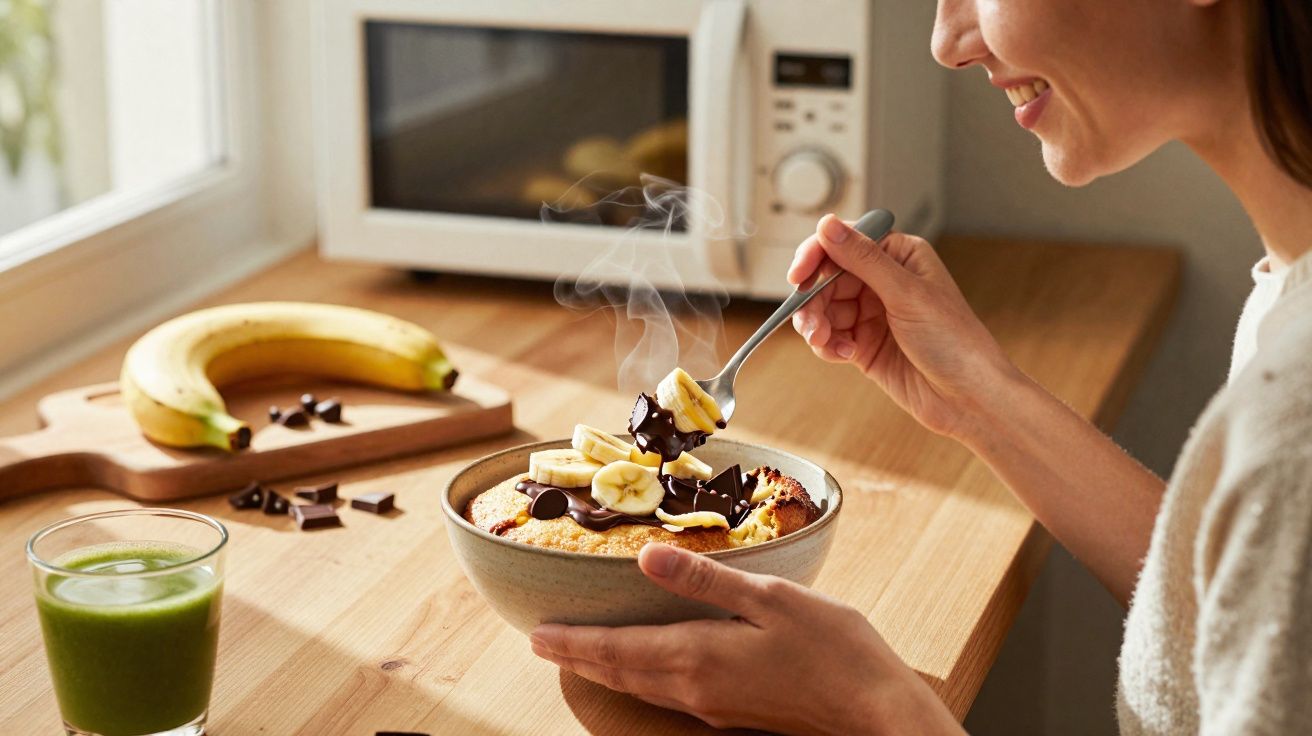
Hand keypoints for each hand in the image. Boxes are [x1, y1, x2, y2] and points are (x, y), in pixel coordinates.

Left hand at [530, 544, 961, 734]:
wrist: (874, 709)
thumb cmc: (832, 647)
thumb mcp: (770, 598)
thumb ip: (704, 580)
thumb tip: (646, 557)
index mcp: (698, 656)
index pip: (619, 649)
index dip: (574, 641)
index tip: (536, 634)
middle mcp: (696, 688)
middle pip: (621, 673)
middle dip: (580, 657)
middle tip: (542, 644)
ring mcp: (714, 706)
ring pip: (643, 688)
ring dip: (606, 670)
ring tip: (580, 655)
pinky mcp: (733, 712)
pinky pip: (669, 694)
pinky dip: (640, 678)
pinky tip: (645, 670)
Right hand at [788, 214, 1016, 439]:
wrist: (968, 398)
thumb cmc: (955, 342)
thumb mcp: (907, 294)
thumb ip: (863, 259)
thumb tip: (828, 225)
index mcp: (899, 256)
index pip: (845, 242)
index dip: (817, 255)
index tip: (798, 276)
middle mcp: (883, 281)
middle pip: (826, 278)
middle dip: (813, 301)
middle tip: (811, 324)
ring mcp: (872, 313)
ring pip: (823, 309)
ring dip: (817, 325)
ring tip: (826, 343)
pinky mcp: (863, 343)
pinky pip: (829, 336)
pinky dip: (828, 345)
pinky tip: (844, 355)